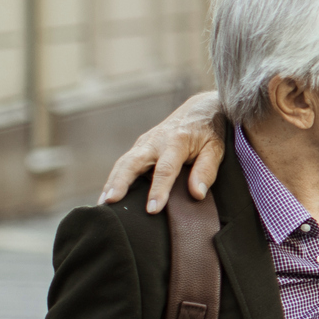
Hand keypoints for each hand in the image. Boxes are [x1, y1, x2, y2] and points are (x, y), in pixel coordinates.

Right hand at [99, 91, 226, 211]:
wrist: (201, 109)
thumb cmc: (210, 132)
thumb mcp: (216, 149)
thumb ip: (207, 170)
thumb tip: (197, 193)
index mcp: (177, 141)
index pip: (165, 169)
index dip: (158, 190)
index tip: (152, 209)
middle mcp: (156, 141)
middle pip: (133, 162)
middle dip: (120, 182)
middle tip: (109, 202)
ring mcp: (145, 143)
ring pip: (123, 163)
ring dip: (111, 182)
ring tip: (102, 203)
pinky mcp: (140, 147)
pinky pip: (124, 163)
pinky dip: (114, 179)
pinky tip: (108, 195)